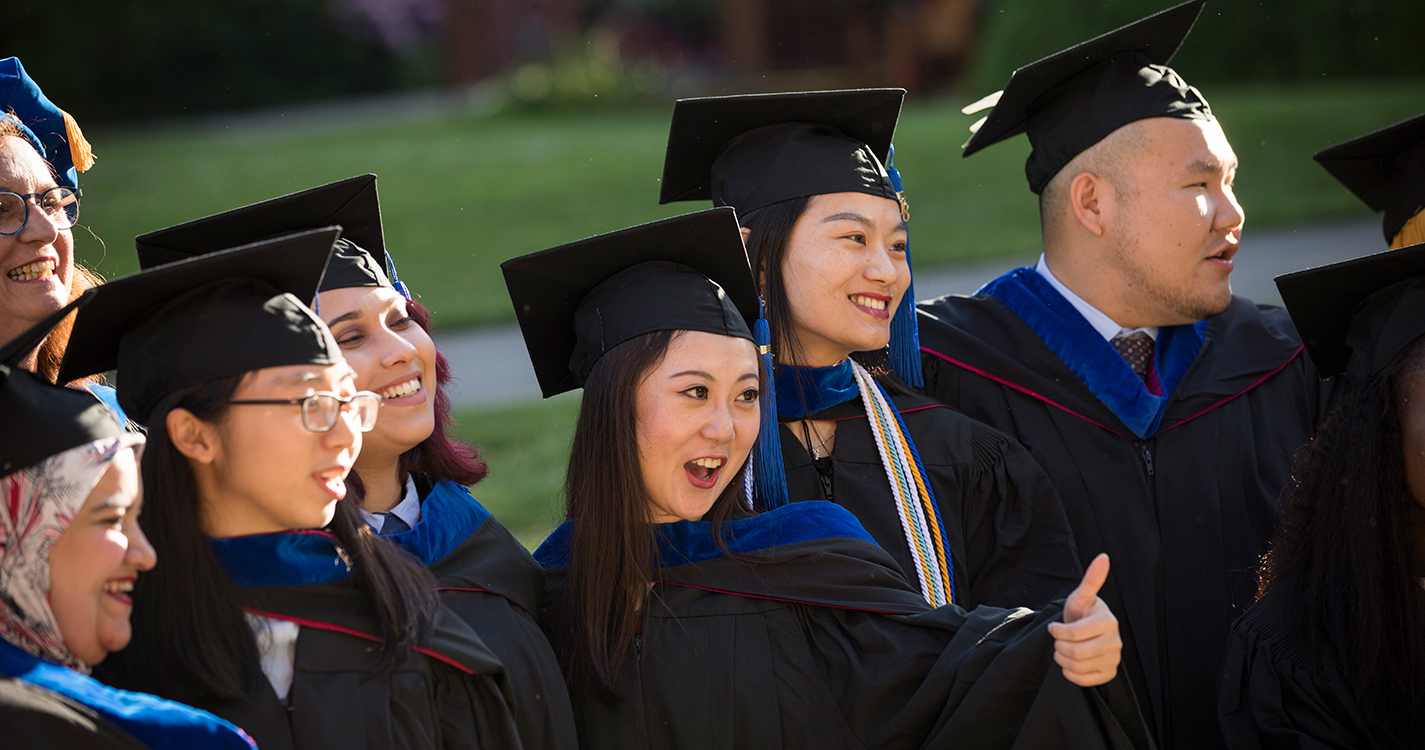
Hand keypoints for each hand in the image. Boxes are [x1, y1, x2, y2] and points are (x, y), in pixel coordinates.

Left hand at [1046, 553, 1121, 686]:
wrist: (1086, 633)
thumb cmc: (1081, 613)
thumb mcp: (1081, 597)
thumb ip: (1091, 579)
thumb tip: (1103, 556)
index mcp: (1109, 621)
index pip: (1075, 634)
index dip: (1057, 632)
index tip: (1053, 627)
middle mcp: (1116, 642)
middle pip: (1075, 653)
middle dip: (1059, 647)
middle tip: (1057, 640)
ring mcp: (1114, 659)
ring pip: (1077, 667)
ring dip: (1061, 659)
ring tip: (1062, 649)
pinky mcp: (1109, 674)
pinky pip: (1083, 680)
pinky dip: (1070, 673)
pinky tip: (1070, 662)